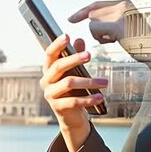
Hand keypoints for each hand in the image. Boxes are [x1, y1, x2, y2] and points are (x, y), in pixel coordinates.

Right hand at [40, 33, 107, 151]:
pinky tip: (99, 96)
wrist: (71, 116)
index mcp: (48, 70)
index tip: (67, 35)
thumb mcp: (75, 72)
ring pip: (68, 83)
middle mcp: (46, 81)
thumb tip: (79, 40)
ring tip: (104, 82)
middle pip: (58, 66)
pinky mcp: (58, 107)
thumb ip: (76, 55)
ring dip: (88, 81)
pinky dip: (88, 98)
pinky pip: (74, 101)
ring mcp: (50, 95)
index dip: (57, 44)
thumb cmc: (73, 91)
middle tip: (89, 54)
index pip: (49, 54)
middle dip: (74, 59)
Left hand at [68, 0, 135, 43]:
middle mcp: (122, 5)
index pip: (97, 4)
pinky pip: (96, 32)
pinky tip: (117, 41)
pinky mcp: (118, 26)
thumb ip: (112, 20)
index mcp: (125, 2)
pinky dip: (102, 40)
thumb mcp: (127, 26)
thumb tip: (92, 20)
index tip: (70, 19)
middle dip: (97, 30)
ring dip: (101, 37)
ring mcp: (121, 14)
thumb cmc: (143, 43)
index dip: (83, 11)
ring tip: (119, 39)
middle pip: (92, 16)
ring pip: (93, 25)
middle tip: (113, 37)